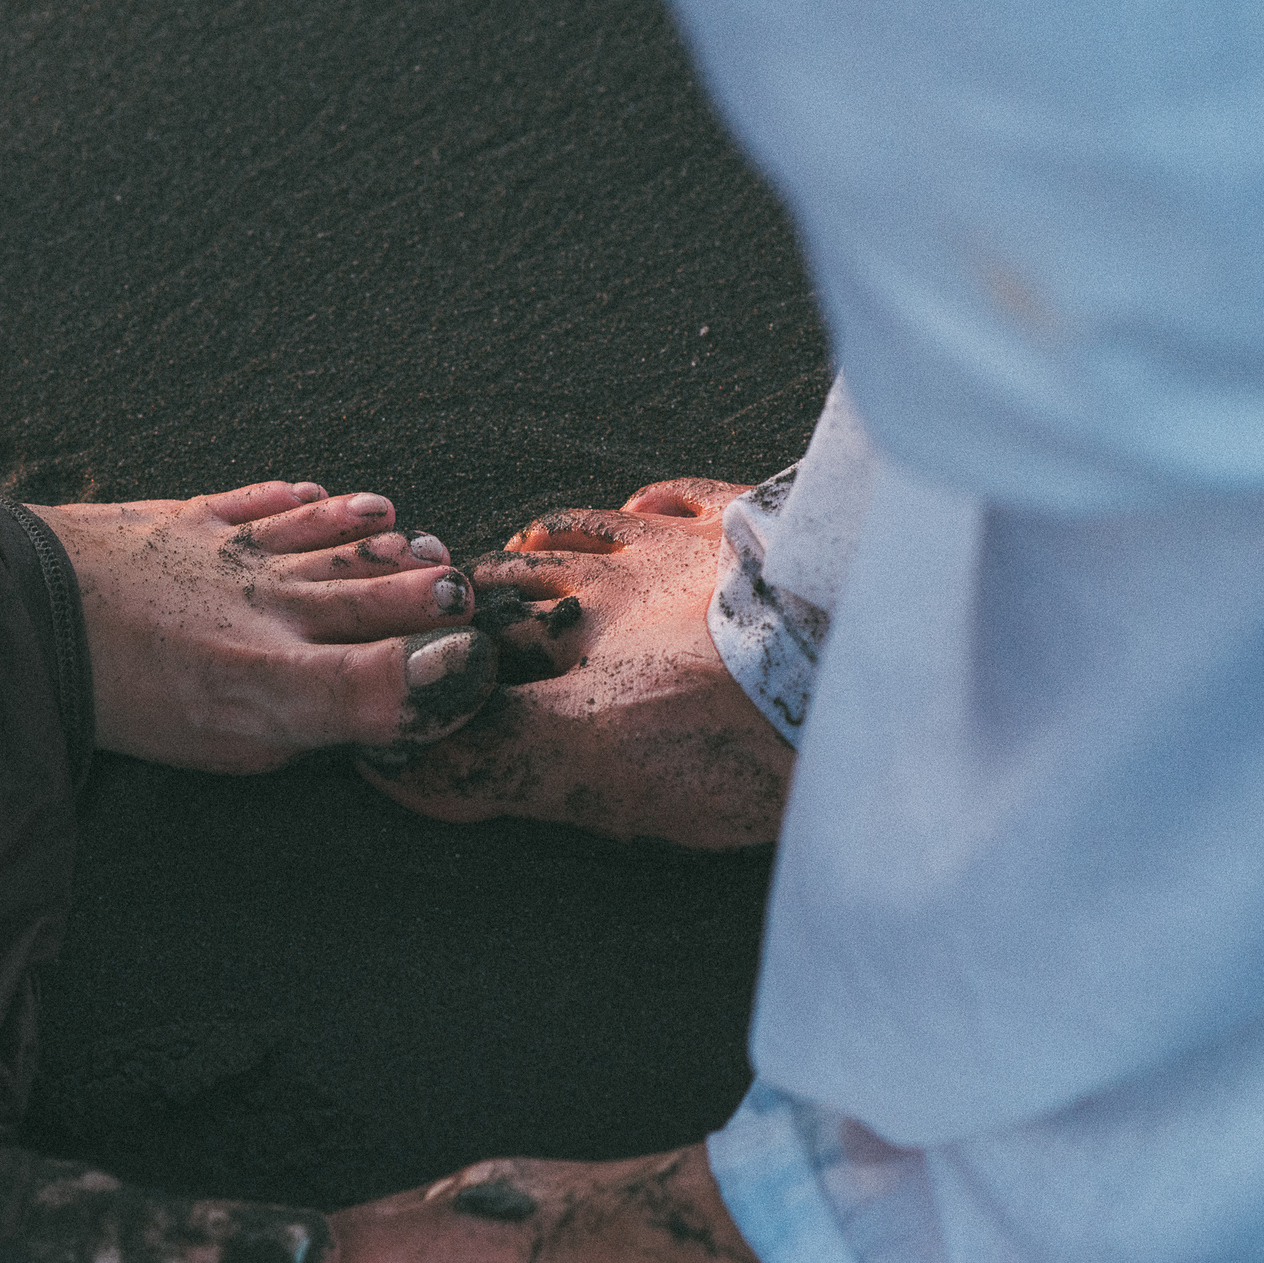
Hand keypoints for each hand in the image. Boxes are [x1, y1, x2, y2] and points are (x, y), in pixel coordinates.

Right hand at [358, 478, 790, 849]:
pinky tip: (646, 499)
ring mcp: (700, 543)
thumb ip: (493, 761)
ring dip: (569, 533)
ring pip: (610, 524)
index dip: (457, 636)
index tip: (428, 641)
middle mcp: (631, 568)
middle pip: (546, 565)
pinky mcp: (769, 528)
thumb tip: (396, 766)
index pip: (494, 622)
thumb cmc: (729, 727)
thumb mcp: (594, 763)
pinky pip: (697, 496)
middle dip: (504, 577)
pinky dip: (659, 497)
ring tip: (537, 536)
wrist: (867, 669)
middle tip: (472, 586)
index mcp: (582, 622)